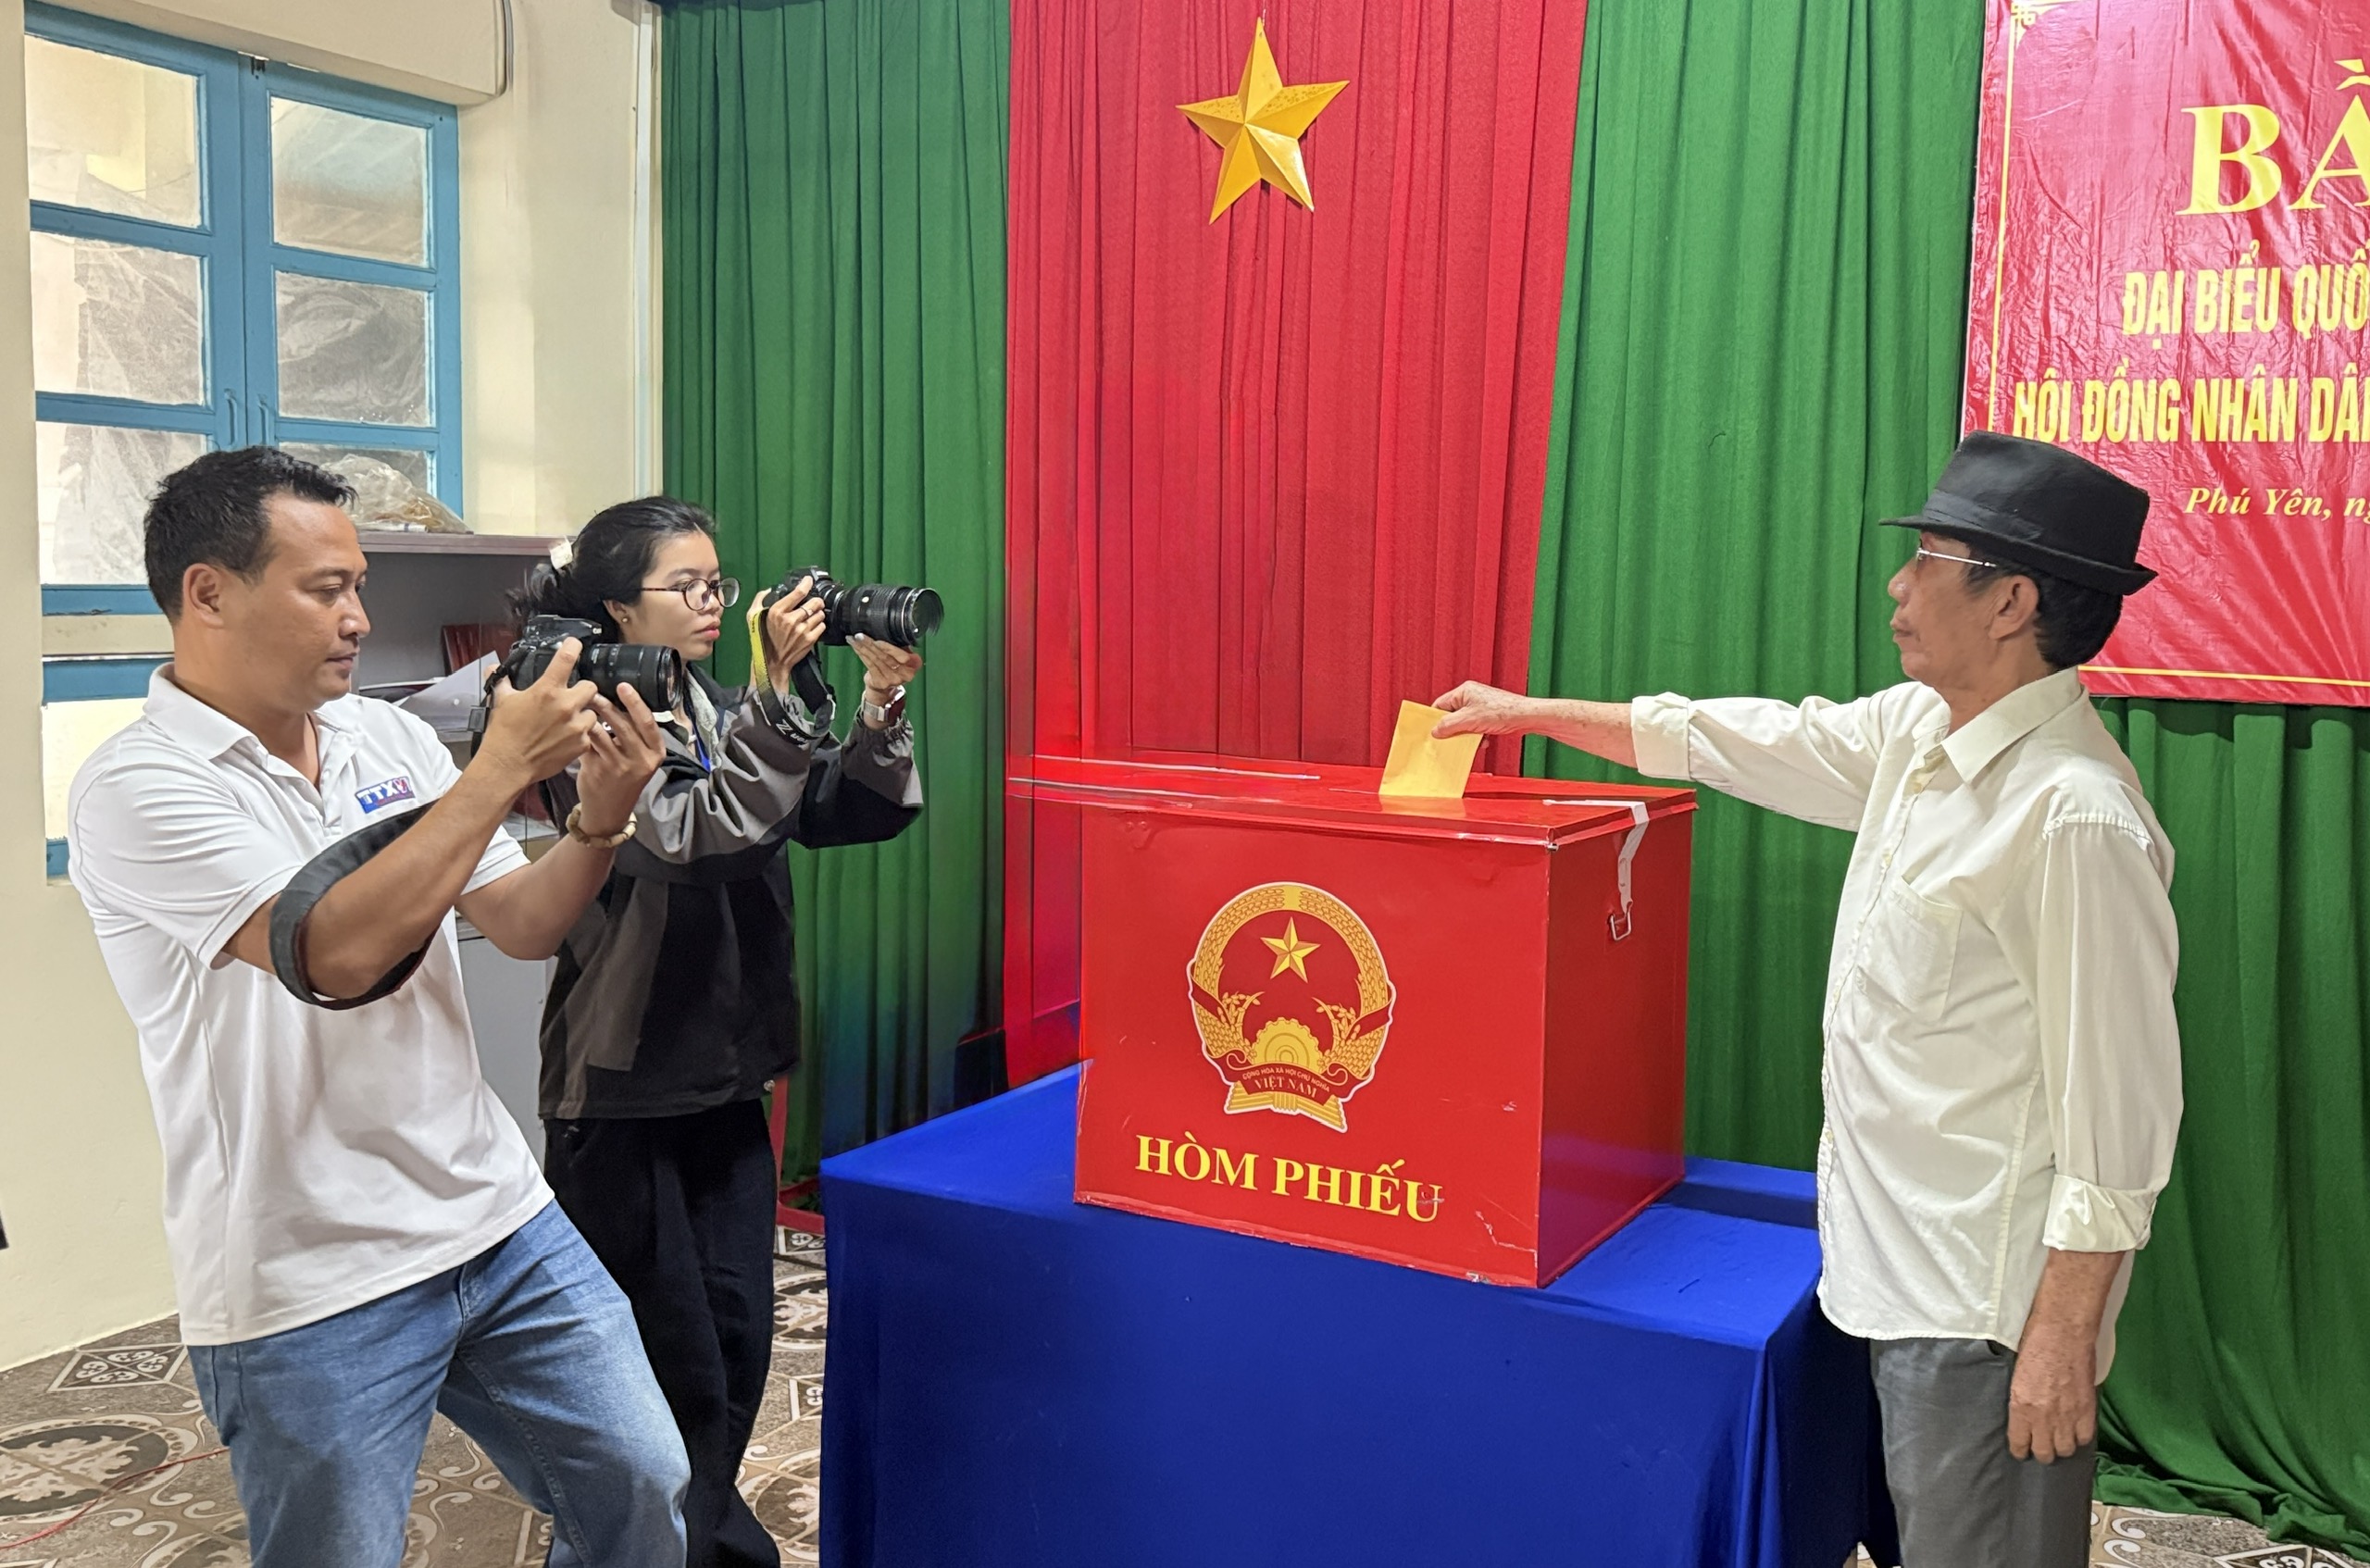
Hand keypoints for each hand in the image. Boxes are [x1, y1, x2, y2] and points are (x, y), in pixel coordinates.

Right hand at [478, 640, 598, 785]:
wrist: (507, 765)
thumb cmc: (504, 734)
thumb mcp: (501, 701)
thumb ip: (501, 681)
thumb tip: (493, 668)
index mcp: (547, 690)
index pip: (567, 658)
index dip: (573, 647)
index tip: (575, 644)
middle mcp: (565, 705)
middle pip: (590, 686)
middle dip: (582, 690)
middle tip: (571, 696)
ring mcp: (576, 726)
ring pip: (593, 711)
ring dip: (583, 713)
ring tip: (568, 720)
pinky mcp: (581, 744)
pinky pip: (589, 733)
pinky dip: (581, 734)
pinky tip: (566, 737)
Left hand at [575, 684, 667, 835]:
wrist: (609, 811)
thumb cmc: (624, 779)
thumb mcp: (639, 759)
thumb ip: (634, 736)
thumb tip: (619, 700)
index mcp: (655, 753)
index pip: (647, 722)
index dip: (635, 702)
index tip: (623, 685)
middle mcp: (641, 760)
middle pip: (624, 723)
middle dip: (607, 704)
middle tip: (593, 691)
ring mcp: (619, 766)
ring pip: (603, 731)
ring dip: (591, 715)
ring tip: (582, 704)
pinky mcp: (599, 770)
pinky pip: (588, 743)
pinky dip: (581, 731)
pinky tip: (574, 724)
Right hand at [764, 576, 827, 690]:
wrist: (772, 662)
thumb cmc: (763, 640)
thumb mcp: (752, 617)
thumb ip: (759, 600)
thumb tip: (769, 590)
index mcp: (777, 612)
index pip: (798, 593)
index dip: (806, 584)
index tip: (809, 581)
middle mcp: (791, 620)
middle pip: (814, 602)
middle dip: (815, 601)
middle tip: (813, 603)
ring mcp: (802, 630)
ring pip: (820, 614)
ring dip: (817, 613)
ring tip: (810, 617)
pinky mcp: (810, 639)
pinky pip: (822, 626)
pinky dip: (819, 625)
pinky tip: (811, 627)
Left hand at [850, 634, 922, 704]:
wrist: (886, 686)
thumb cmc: (894, 665)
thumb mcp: (902, 654)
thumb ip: (899, 645)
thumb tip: (884, 630)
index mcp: (915, 663)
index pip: (902, 655)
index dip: (888, 647)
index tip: (876, 640)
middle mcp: (906, 673)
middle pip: (886, 656)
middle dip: (871, 644)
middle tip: (860, 636)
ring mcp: (893, 679)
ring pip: (876, 660)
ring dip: (863, 648)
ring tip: (854, 639)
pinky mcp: (881, 682)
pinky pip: (870, 665)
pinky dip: (861, 655)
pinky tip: (856, 647)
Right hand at [1431, 680, 1540, 739]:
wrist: (1526, 717)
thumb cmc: (1503, 712)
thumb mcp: (1469, 720)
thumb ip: (1449, 725)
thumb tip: (1436, 731)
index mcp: (1464, 691)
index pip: (1441, 704)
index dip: (1435, 719)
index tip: (1432, 732)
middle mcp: (1471, 697)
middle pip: (1452, 715)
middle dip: (1454, 729)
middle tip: (1452, 739)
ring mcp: (1481, 707)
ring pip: (1464, 724)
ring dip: (1467, 735)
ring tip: (1474, 740)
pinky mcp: (1489, 717)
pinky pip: (1475, 728)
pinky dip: (1478, 736)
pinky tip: (1484, 740)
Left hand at [2007, 1319, 2096, 1462]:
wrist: (2063, 1332)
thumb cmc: (2034, 1346)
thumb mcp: (2017, 1376)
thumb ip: (2022, 1401)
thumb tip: (2025, 1416)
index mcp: (2021, 1407)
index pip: (2020, 1444)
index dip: (2020, 1450)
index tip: (2021, 1450)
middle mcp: (2044, 1417)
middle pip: (2045, 1453)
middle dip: (2042, 1451)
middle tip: (2041, 1444)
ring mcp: (2068, 1415)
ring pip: (2066, 1449)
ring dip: (2062, 1446)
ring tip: (2059, 1438)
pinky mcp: (2087, 1409)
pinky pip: (2085, 1437)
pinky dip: (2080, 1436)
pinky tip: (2075, 1429)